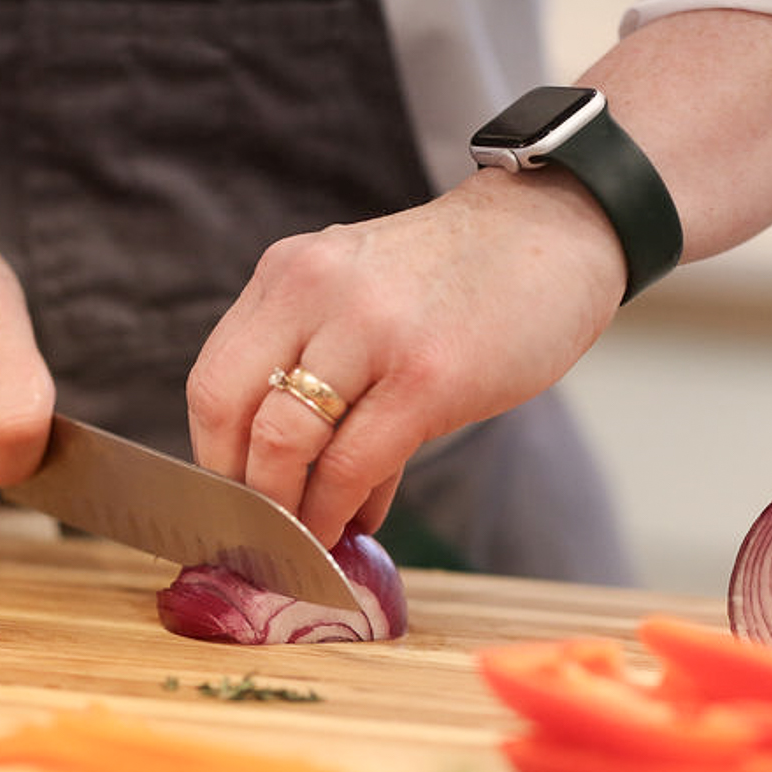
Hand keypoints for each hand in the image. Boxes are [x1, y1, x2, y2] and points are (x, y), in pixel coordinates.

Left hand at [186, 167, 625, 548]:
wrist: (559, 231)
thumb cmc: (463, 278)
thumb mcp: (367, 302)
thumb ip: (325, 377)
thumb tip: (301, 485)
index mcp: (290, 275)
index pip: (213, 380)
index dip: (214, 456)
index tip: (233, 501)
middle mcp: (316, 292)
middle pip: (229, 413)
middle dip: (240, 490)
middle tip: (262, 531)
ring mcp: (371, 332)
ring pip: (282, 443)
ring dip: (286, 510)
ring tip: (306, 539)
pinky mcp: (426, 377)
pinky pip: (353, 464)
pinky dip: (338, 511)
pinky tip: (353, 526)